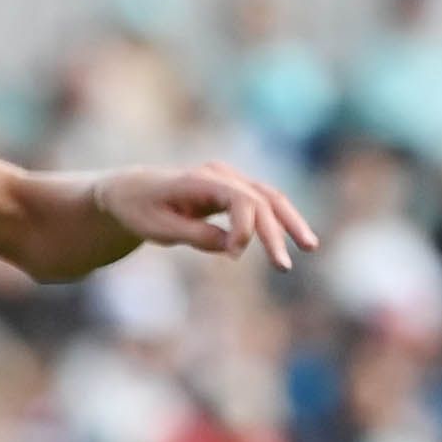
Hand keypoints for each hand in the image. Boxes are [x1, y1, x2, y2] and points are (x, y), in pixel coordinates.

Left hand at [89, 162, 318, 270]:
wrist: (131, 191)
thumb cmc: (140, 210)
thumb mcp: (158, 228)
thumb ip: (195, 236)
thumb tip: (232, 246)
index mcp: (200, 179)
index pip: (239, 199)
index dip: (244, 228)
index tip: (234, 255)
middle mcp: (221, 175)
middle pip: (262, 199)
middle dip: (276, 232)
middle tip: (284, 266)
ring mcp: (230, 181)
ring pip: (270, 198)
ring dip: (290, 222)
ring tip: (310, 246)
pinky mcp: (233, 192)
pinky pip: (263, 204)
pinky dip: (278, 221)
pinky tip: (290, 241)